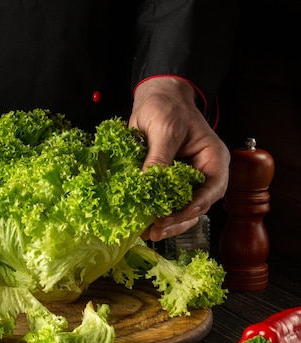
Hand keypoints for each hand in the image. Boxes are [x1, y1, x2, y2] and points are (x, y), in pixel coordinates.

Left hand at [129, 77, 229, 240]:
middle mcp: (203, 173)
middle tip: (156, 229)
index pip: (212, 189)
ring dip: (166, 224)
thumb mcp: (164, 129)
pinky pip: (165, 203)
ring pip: (182, 210)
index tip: (174, 215)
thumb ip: (158, 157)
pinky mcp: (167, 183)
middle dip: (177, 221)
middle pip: (197, 206)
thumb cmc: (167, 106)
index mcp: (213, 159)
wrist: (156, 97)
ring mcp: (186, 180)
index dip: (194, 206)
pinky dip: (155, 214)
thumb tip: (148, 184)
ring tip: (148, 233)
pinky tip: (142, 223)